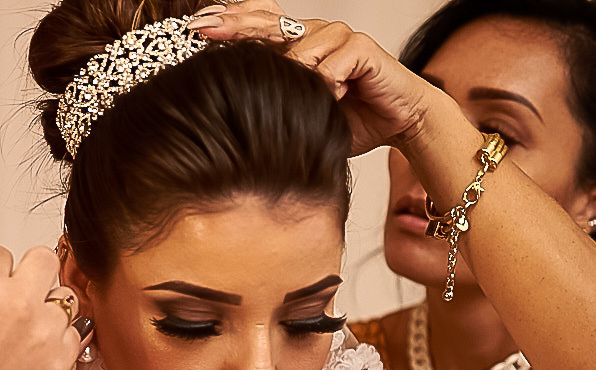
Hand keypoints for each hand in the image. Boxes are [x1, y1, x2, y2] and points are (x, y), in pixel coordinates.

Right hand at [0, 246, 90, 369]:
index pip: (0, 254)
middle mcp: (19, 303)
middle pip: (43, 260)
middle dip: (32, 274)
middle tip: (20, 294)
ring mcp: (45, 331)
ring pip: (66, 296)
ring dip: (51, 307)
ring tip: (30, 327)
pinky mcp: (62, 358)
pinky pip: (75, 332)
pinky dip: (61, 337)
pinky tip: (40, 349)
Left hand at [188, 2, 440, 154]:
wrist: (399, 122)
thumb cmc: (349, 120)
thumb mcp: (299, 114)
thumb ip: (270, 104)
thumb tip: (219, 111)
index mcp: (296, 45)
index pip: (258, 22)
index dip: (229, 21)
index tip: (195, 28)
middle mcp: (314, 33)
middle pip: (267, 23)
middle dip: (234, 25)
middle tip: (204, 27)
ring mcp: (338, 36)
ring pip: (297, 50)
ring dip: (296, 76)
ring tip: (311, 98)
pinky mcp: (361, 47)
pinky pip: (331, 64)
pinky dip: (328, 84)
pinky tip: (336, 96)